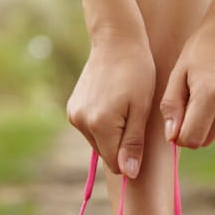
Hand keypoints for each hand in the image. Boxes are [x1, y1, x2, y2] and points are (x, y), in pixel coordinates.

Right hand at [67, 37, 154, 178]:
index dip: (131, 157)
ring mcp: (74, 115)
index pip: (115, 163)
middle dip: (121, 145)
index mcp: (100, 124)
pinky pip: (90, 130)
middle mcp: (81, 122)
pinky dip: (102, 125)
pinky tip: (112, 104)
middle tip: (134, 118)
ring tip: (123, 108)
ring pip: (98, 143)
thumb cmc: (137, 71)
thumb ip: (133, 142)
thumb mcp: (141, 108)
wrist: (115, 41)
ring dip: (112, 134)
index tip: (142, 139)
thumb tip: (128, 173)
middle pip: (105, 154)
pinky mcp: (72, 109)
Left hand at [160, 17, 214, 147]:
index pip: (191, 140)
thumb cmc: (201, 49)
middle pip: (204, 141)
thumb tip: (172, 139)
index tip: (177, 119)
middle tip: (191, 102)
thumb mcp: (177, 74)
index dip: (179, 135)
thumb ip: (171, 108)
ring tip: (207, 95)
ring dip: (207, 124)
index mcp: (211, 93)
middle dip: (192, 129)